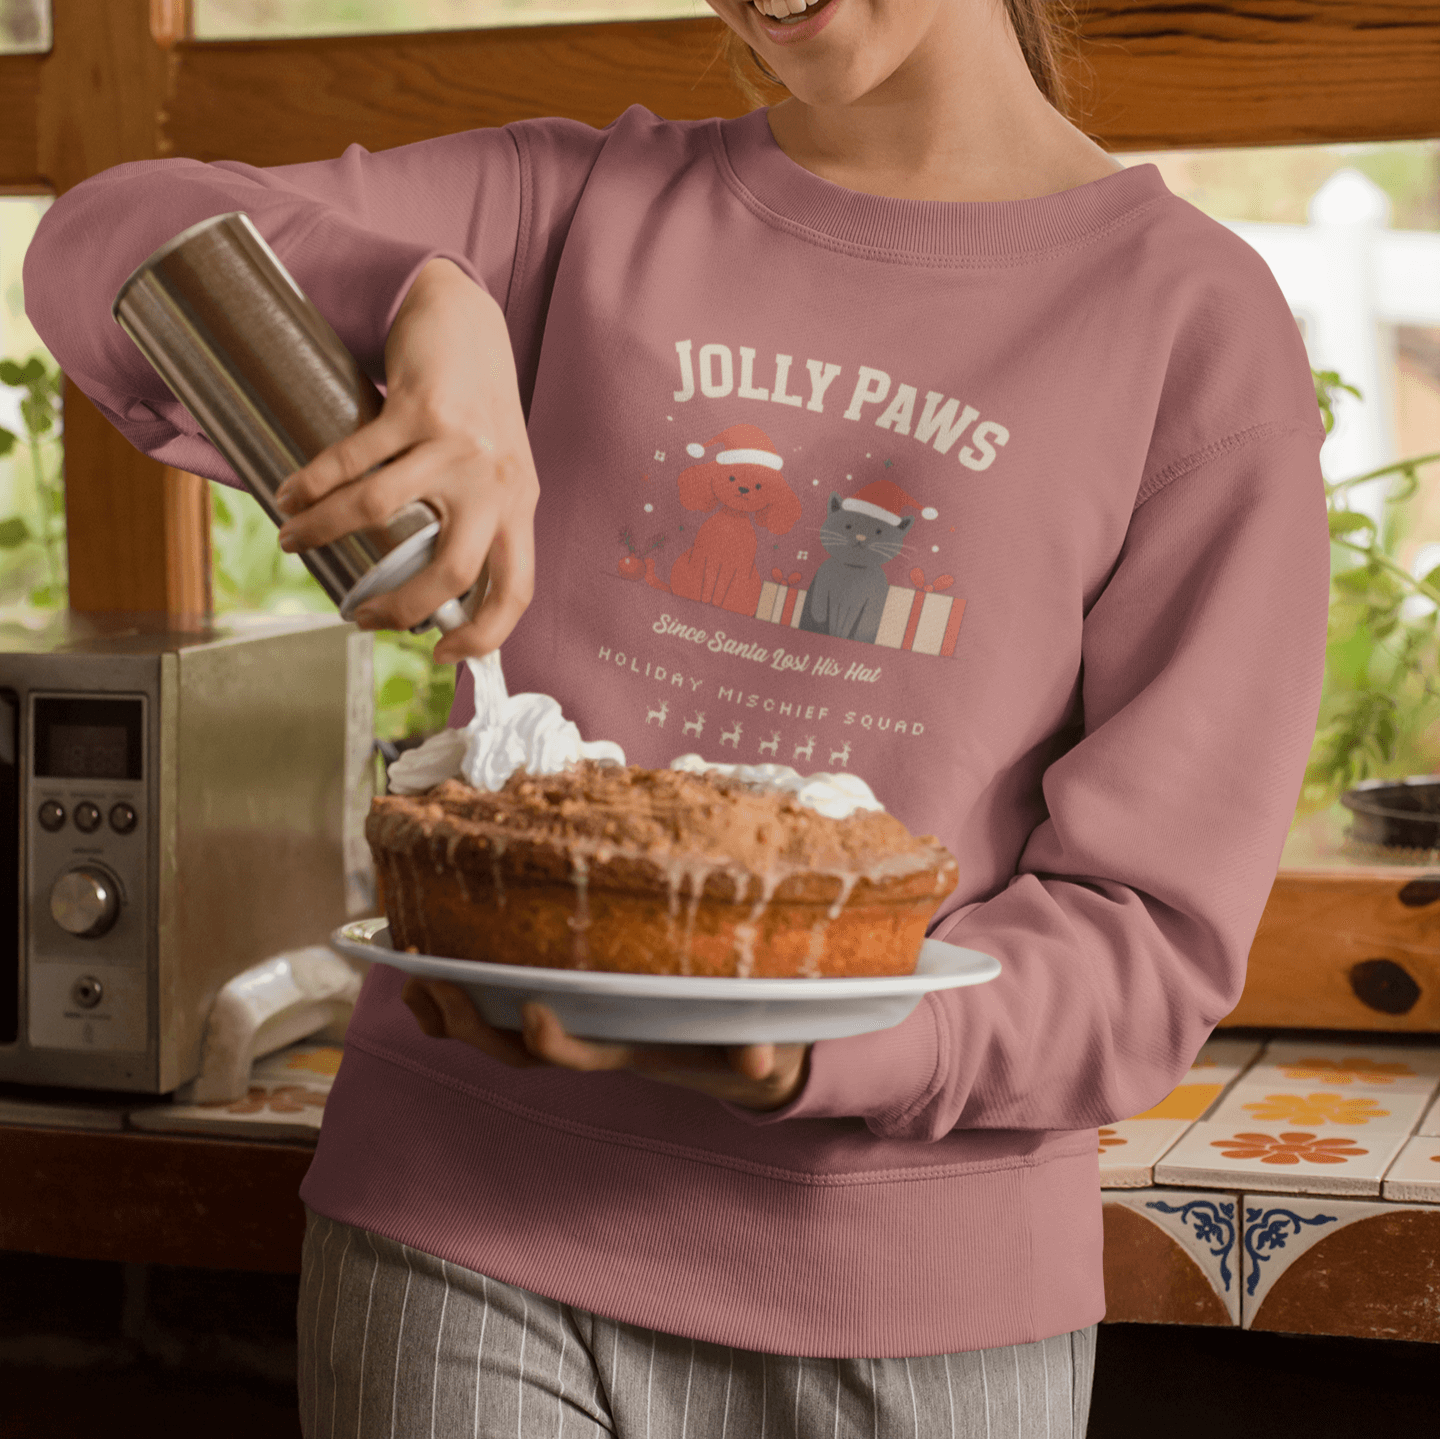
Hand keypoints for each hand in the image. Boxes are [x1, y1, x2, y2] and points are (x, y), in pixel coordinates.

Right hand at [273, 258, 536, 662]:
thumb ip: (477, 526)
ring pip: (380, 510)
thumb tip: (434, 600)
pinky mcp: (418, 407)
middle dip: (398, 606)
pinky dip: (312, 483)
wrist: (466, 321)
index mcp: (520, 507)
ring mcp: (458, 445)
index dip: (485, 635)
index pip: (516, 590)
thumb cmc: (476, 413)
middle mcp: (496, 482)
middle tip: (360, 615)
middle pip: (451, 569)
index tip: (444, 655)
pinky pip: (353, 458)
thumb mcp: (495, 474)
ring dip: (325, 533)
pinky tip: (290, 496)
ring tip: (293, 541)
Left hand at [401, 977, 810, 1111]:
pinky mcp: (565, 1012)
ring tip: (408, 979)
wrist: (738, 1062)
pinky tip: (427, 968)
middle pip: (516, 1053)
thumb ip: (755, 1054)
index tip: (532, 1011)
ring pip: (496, 1037)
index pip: (586, 1056)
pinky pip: (499, 1014)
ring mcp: (573, 1033)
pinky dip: (460, 998)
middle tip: (430, 981)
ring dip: (450, 1014)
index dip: (556, 1043)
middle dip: (471, 1023)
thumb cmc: (746, 1048)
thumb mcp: (758, 1051)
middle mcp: (592, 1045)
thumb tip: (760, 1062)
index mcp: (633, 1053)